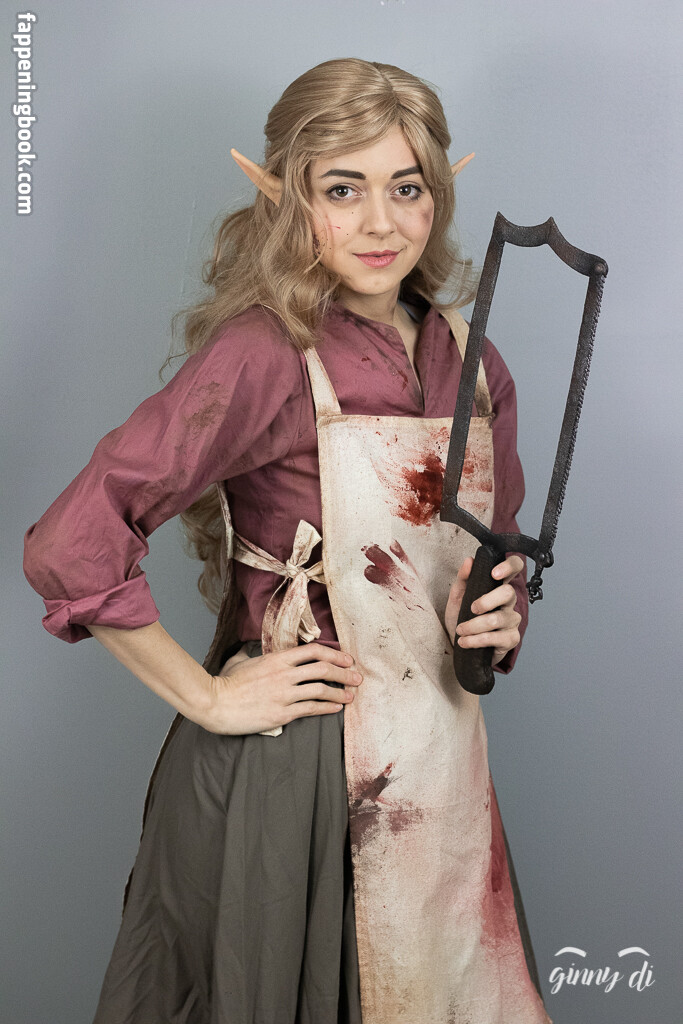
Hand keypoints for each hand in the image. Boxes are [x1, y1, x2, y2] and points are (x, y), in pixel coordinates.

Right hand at [195, 643, 362, 734]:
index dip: (334, 655)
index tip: (346, 659)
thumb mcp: (240, 661)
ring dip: (340, 693)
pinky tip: (335, 708)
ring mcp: (284, 694)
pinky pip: (311, 709)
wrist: (214, 703)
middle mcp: (284, 674)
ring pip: (321, 690)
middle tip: (357, 677)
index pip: (313, 651)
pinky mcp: (282, 713)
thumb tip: (249, 653)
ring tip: (350, 696)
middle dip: (344, 673)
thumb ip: (251, 656)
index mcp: (277, 658)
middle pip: (323, 669)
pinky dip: (327, 708)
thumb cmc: (224, 683)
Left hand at [444, 555, 523, 666]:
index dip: (509, 566)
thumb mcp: (457, 596)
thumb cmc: (462, 617)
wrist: (460, 644)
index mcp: (498, 586)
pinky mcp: (511, 639)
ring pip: (497, 619)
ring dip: (474, 626)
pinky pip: (495, 638)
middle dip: (486, 601)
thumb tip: (469, 560)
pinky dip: (476, 640)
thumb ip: (463, 578)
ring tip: (460, 630)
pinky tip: (465, 641)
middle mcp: (509, 601)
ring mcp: (512, 620)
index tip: (494, 574)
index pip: (515, 567)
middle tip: (471, 608)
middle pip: (508, 593)